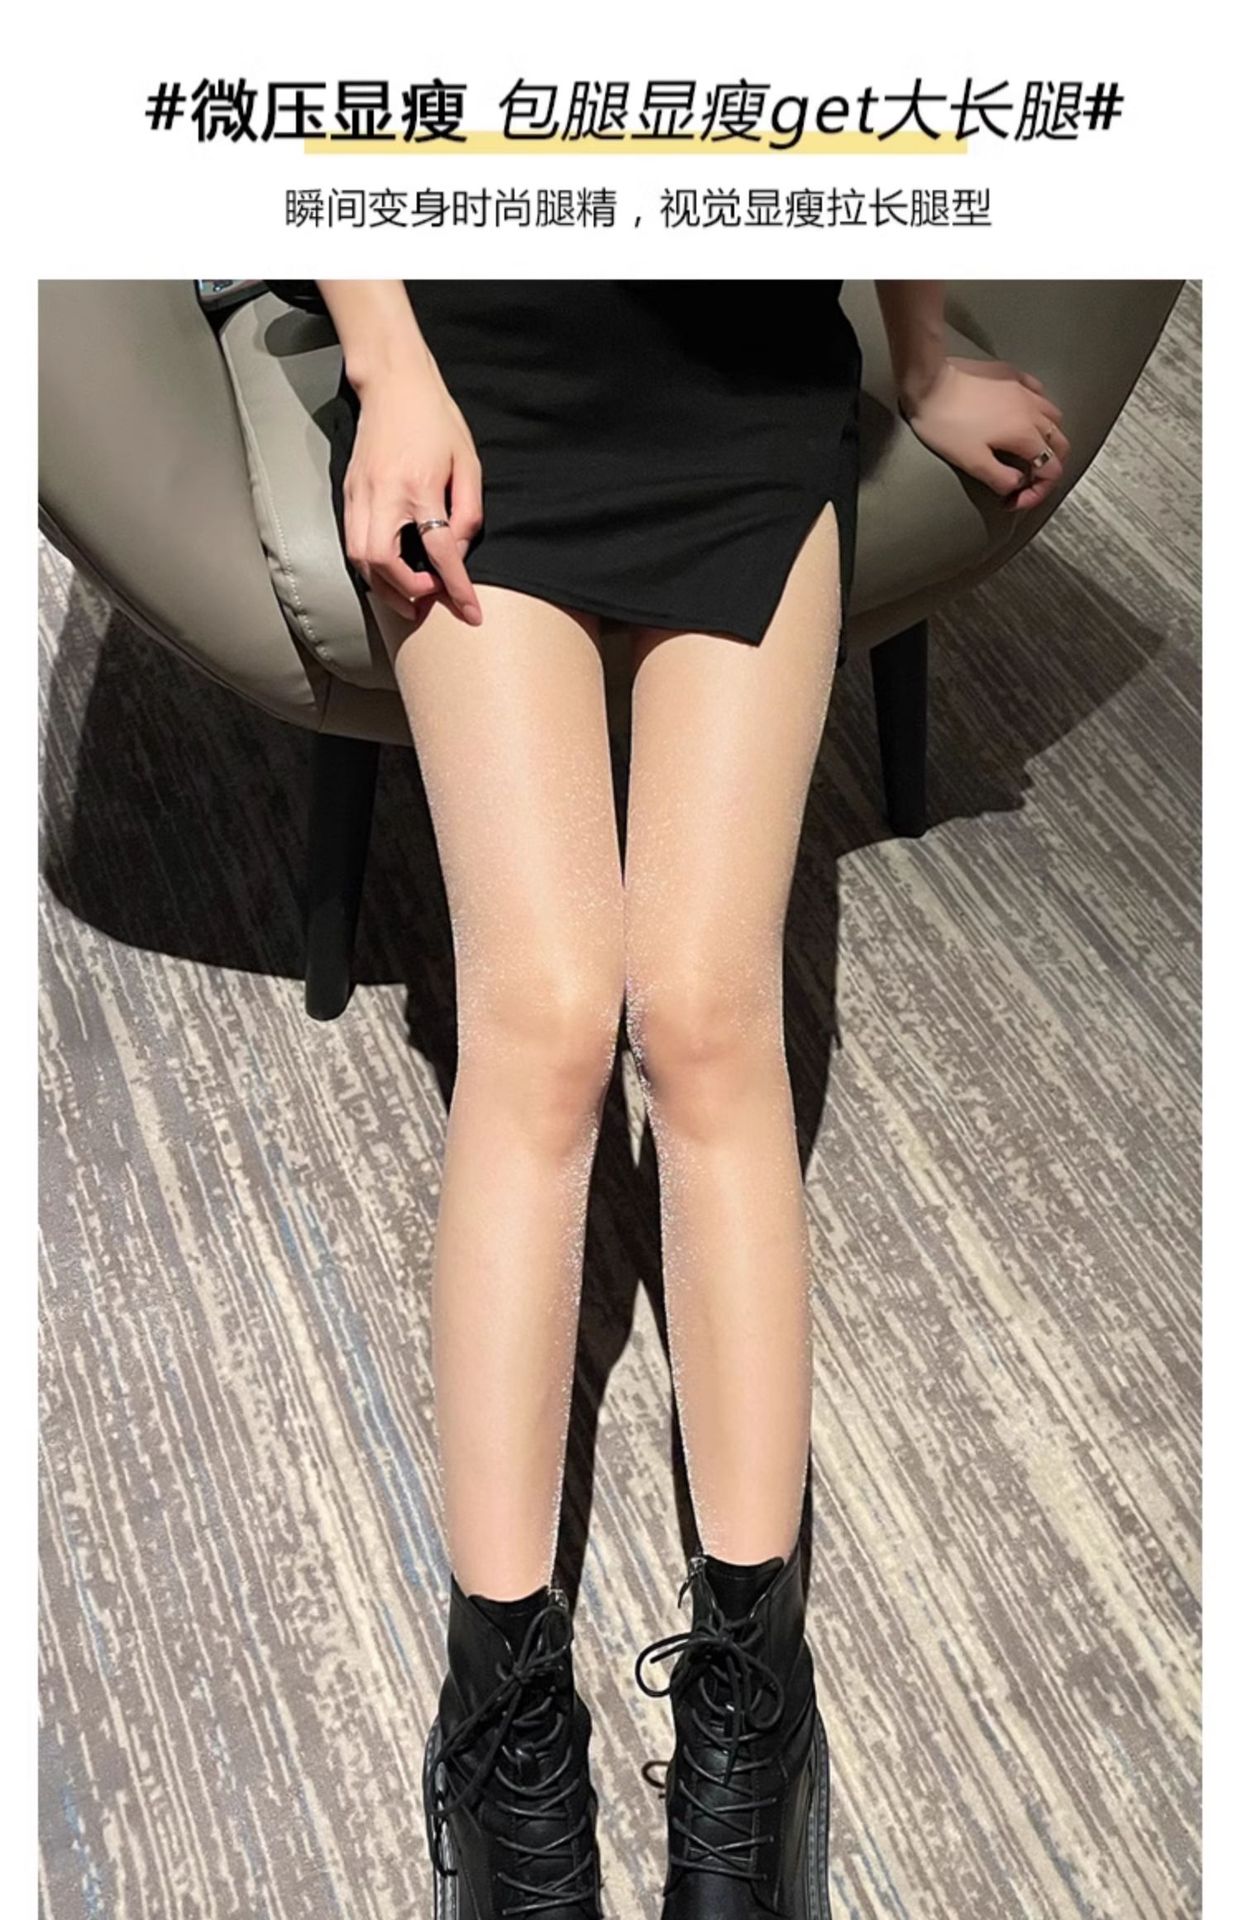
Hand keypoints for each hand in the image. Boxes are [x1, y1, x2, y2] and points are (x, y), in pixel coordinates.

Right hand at [342, 359, 483, 625]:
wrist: (393, 385)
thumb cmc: (436, 421)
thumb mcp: (467, 463)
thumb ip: (467, 512)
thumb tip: (456, 553)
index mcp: (419, 486)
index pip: (439, 551)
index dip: (457, 588)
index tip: (471, 613)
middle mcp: (383, 494)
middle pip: (382, 562)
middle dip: (406, 592)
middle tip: (429, 602)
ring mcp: (360, 494)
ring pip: (360, 559)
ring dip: (384, 586)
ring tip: (409, 598)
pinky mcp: (348, 493)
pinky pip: (353, 543)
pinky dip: (370, 568)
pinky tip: (389, 573)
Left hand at [899, 356, 1069, 509]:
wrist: (930, 383)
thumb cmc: (947, 424)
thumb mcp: (972, 462)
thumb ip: (1000, 478)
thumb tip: (1017, 484)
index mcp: (1026, 434)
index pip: (1052, 469)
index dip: (1038, 492)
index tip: (1015, 501)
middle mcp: (1033, 410)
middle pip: (1060, 443)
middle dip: (1049, 467)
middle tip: (1027, 481)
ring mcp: (1024, 389)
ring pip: (1054, 416)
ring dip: (1048, 438)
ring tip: (1029, 450)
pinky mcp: (1012, 375)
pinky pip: (1038, 391)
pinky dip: (1039, 409)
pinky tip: (1024, 415)